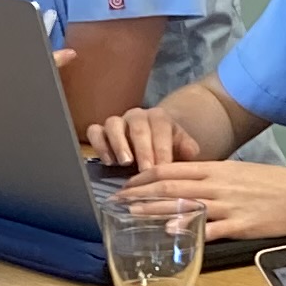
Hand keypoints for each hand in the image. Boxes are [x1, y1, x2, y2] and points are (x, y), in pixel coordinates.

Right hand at [82, 105, 200, 173]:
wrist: (153, 146)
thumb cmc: (168, 150)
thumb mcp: (182, 149)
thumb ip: (188, 149)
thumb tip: (191, 151)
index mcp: (159, 118)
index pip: (161, 128)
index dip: (162, 149)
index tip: (163, 168)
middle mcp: (137, 116)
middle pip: (138, 127)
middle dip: (142, 150)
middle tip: (146, 169)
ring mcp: (118, 122)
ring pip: (113, 124)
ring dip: (118, 143)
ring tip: (125, 163)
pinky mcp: (101, 131)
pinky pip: (95, 131)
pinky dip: (99, 144)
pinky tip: (108, 162)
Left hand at [107, 155, 285, 237]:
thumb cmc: (272, 185)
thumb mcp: (238, 173)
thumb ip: (212, 177)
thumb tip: (187, 185)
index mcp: (216, 169)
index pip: (171, 169)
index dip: (144, 176)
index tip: (126, 183)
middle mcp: (217, 184)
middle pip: (170, 186)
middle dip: (140, 193)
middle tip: (117, 201)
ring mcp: (227, 205)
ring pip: (183, 205)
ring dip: (154, 210)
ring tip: (132, 214)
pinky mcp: (240, 225)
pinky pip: (210, 227)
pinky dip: (189, 228)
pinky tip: (170, 231)